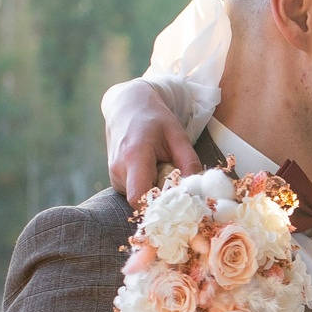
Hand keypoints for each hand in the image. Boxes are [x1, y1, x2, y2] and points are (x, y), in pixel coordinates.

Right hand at [103, 75, 201, 201]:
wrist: (127, 106)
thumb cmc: (154, 118)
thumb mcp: (177, 135)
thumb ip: (189, 162)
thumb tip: (198, 190)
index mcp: (134, 156)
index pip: (140, 197)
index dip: (158, 205)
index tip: (177, 200)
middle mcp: (119, 169)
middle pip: (141, 200)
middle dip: (161, 198)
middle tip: (175, 181)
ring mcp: (113, 175)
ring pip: (138, 198)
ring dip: (155, 191)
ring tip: (161, 168)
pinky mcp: (115, 179)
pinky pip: (134, 192)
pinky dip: (147, 186)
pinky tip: (152, 170)